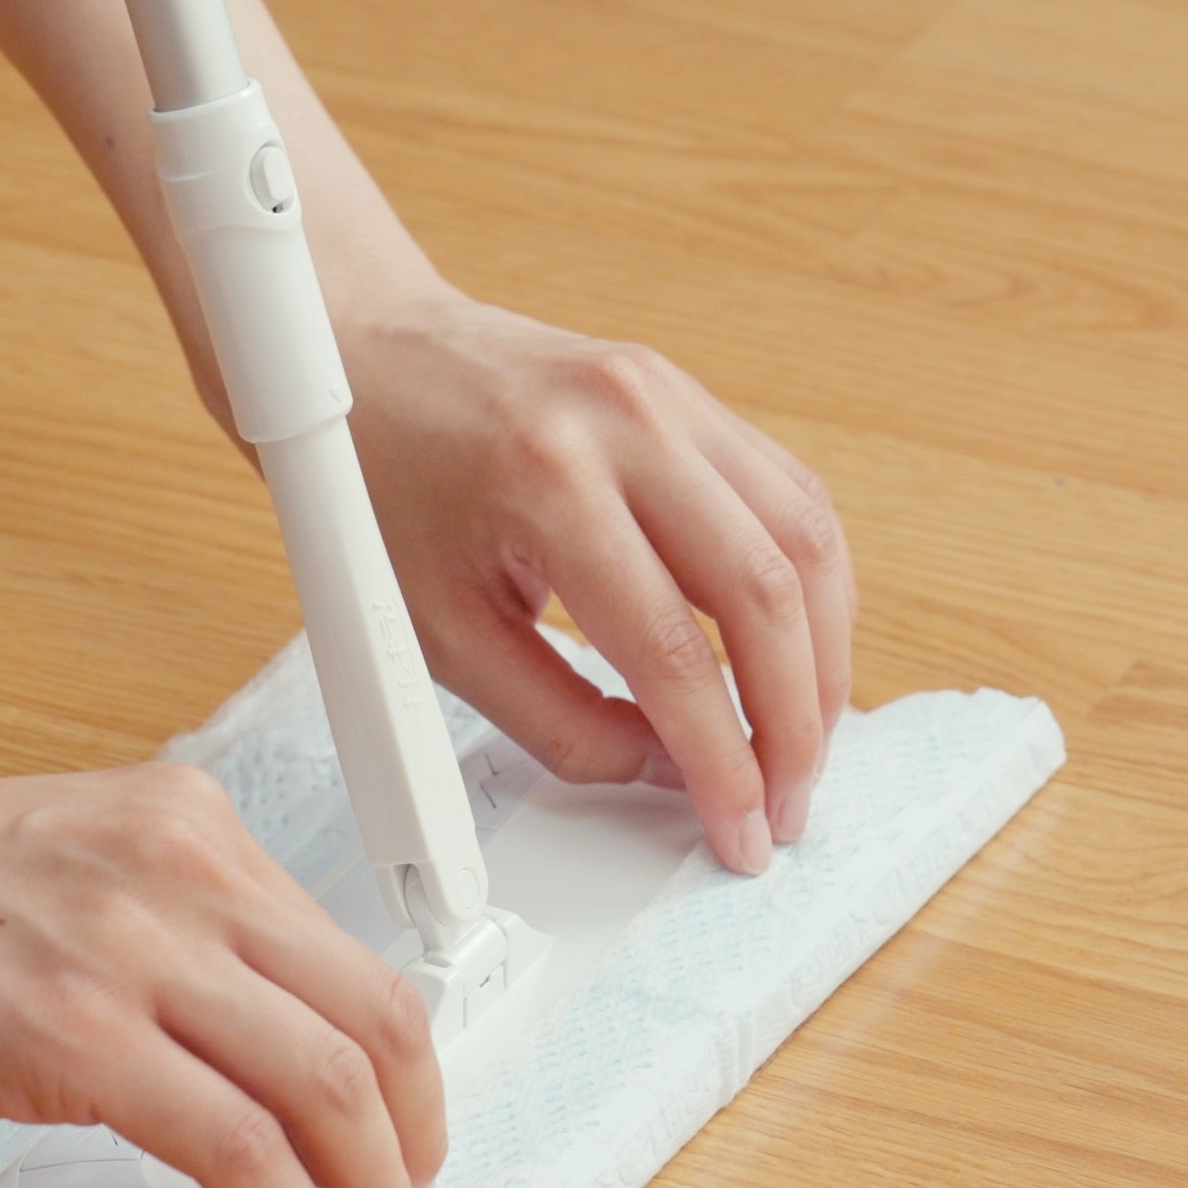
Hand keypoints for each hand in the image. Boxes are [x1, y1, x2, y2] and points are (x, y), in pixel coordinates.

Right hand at [0, 756, 444, 1187]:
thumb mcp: (55, 874)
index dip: (400, 1072)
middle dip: (413, 1142)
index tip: (397, 1137)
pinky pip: (242, 1148)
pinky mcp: (76, 1037)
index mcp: (181, 825)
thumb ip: (156, 935)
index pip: (351, 958)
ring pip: (332, 1087)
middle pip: (375, 1022)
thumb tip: (235, 1048)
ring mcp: (132, 949)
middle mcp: (179, 871)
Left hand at [340, 291, 855, 874]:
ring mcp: (670, 396)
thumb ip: (558, 719)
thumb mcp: (439, 631)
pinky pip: (790, 496)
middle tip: (788, 803)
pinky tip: (796, 653)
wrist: (365, 359)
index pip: (674, 652)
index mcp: (547, 484)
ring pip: (806, 538)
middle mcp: (627, 424)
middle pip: (768, 591)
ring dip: (823, 656)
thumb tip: (664, 772)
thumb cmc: (383, 486)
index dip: (723, 760)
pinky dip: (808, 589)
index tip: (741, 829)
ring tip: (804, 741)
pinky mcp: (690, 395)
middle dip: (796, 720)